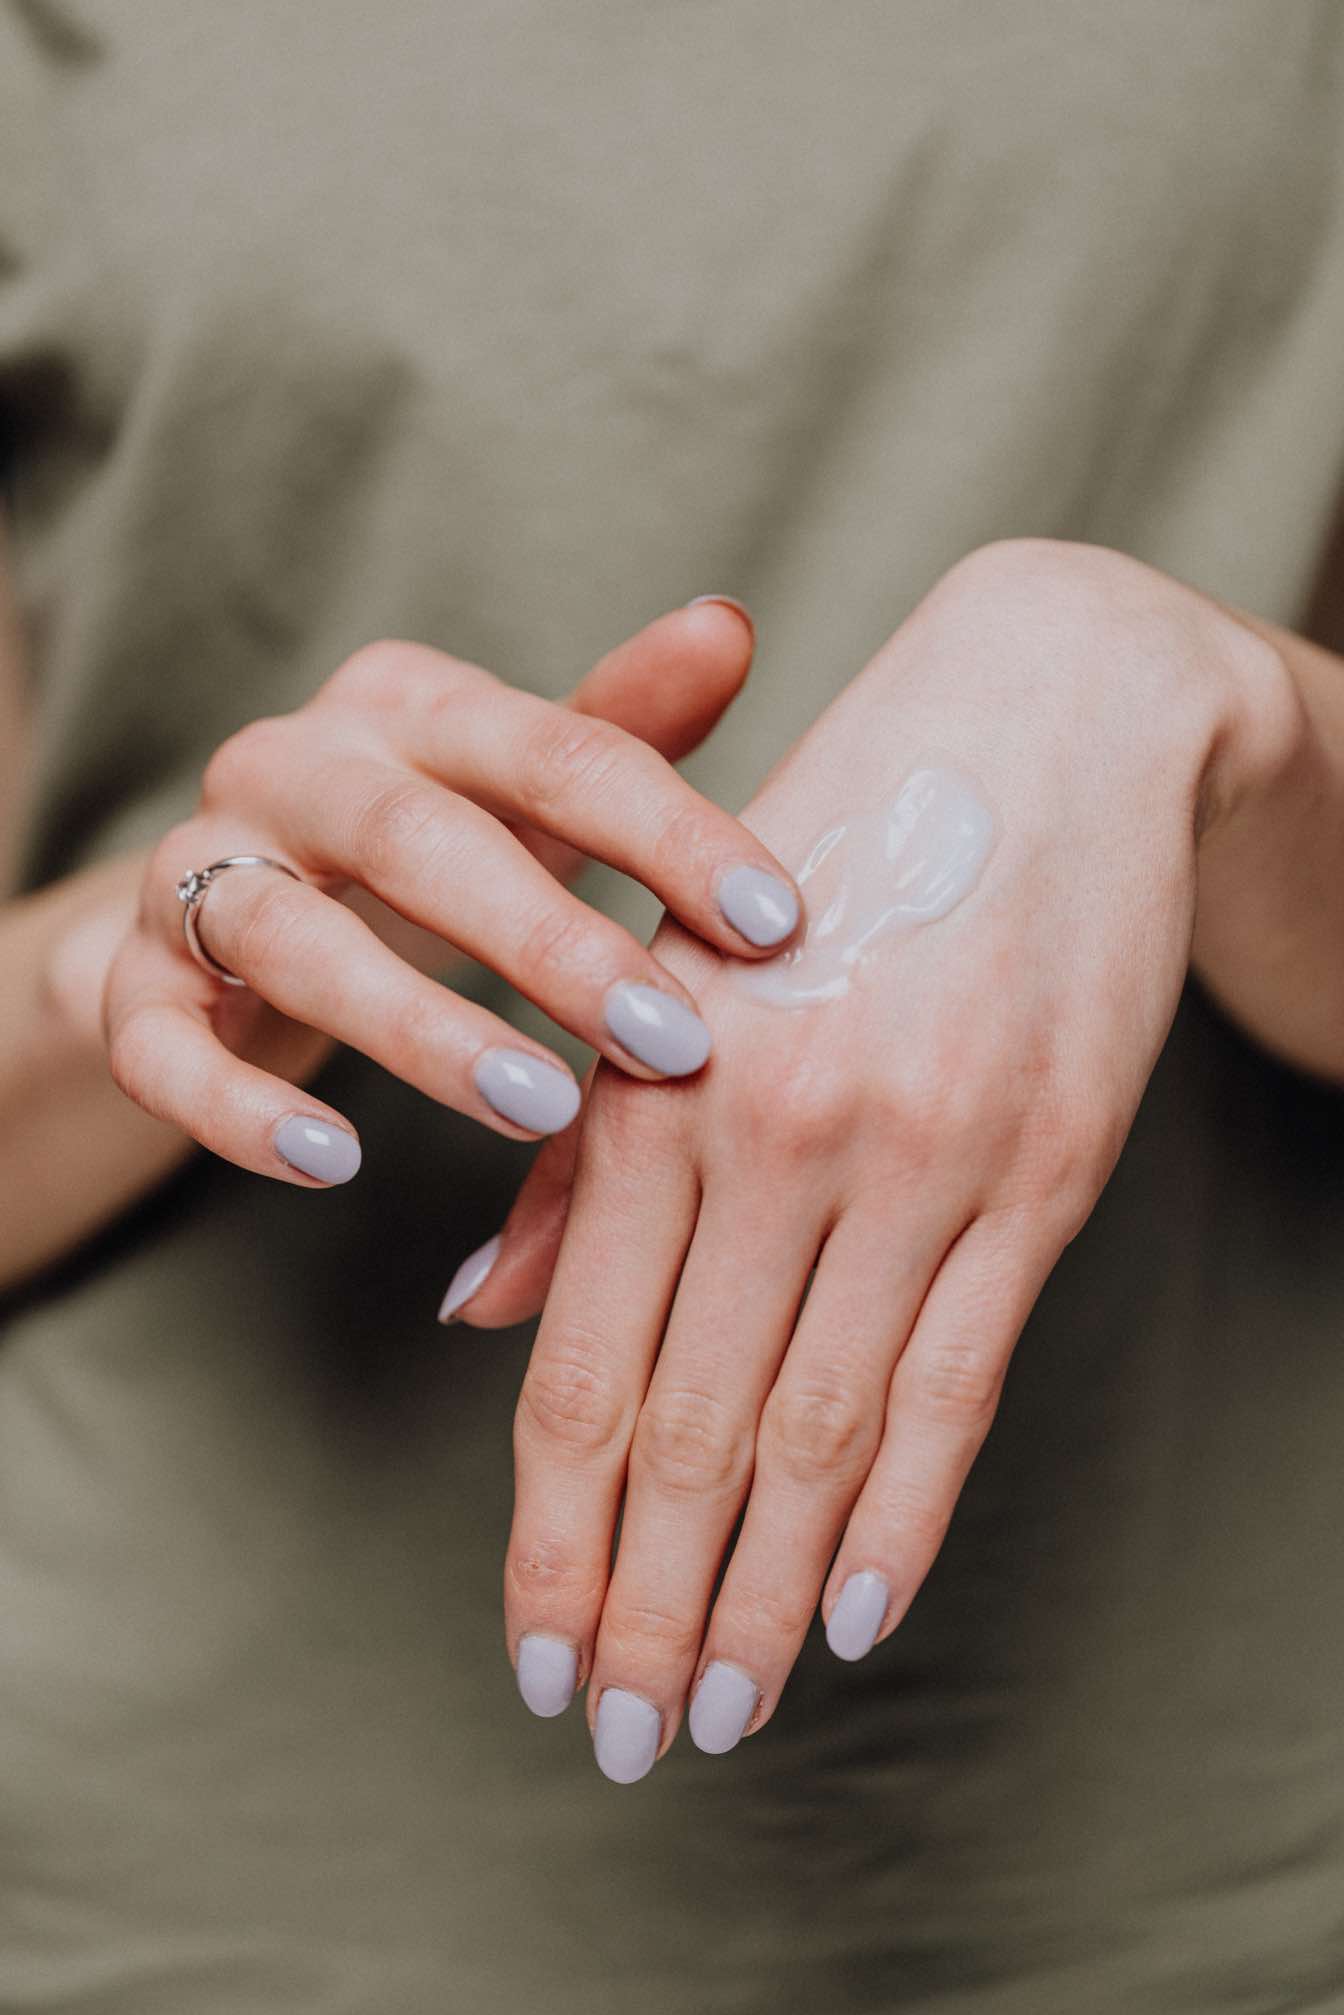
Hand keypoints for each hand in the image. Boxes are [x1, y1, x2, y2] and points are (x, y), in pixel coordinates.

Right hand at [102, 602, 801, 1183]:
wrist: (222, 907)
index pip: (552, 750)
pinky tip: (331, 1163)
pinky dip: (239, 1108)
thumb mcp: (521, 789)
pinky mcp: (131, 982)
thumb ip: (618, 726)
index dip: (667, 832)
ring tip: (536, 1107)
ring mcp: (197, 870)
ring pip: (288, 936)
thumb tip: (726, 624)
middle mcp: (291, 765)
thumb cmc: (421, 847)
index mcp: (406, 706)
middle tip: (671, 1043)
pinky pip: (162, 1045)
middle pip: (414, 836)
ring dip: (416, 1026)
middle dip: (550, 943)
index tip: (773, 924)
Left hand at [458, 540, 1295, 1774]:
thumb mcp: (667, 970)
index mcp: (655, 1085)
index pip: (584, 1369)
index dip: (555, 1534)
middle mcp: (777, 1131)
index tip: (536, 1654)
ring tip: (726, 1712)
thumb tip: (475, 1318)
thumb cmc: (826, 849)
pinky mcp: (1046, 1167)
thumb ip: (575, 1155)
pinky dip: (908, 1511)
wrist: (1044, 720)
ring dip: (767, 1595)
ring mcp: (921, 1154)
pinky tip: (864, 1613)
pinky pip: (964, 1378)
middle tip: (621, 1736)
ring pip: (822, 1430)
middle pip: (696, 1429)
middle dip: (648, 1605)